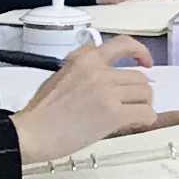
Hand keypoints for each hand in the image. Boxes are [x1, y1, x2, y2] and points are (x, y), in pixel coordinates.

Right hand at [12, 46, 152, 167]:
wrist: (32, 133)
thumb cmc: (42, 111)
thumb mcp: (61, 74)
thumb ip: (84, 66)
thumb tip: (106, 71)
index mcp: (85, 59)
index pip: (123, 45)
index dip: (140, 52)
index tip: (145, 62)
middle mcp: (99, 71)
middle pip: (139, 77)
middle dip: (140, 91)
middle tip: (134, 103)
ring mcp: (107, 92)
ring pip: (145, 94)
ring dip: (143, 105)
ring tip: (132, 115)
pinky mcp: (113, 114)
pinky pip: (145, 113)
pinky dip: (146, 119)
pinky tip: (136, 123)